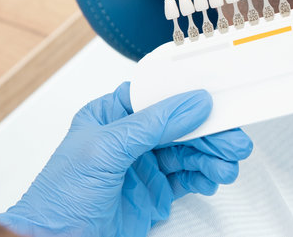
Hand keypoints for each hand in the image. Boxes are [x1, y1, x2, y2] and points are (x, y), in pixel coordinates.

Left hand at [0, 82, 251, 236]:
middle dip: (209, 131)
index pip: (157, 95)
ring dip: (210, 156)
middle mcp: (128, 138)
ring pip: (187, 152)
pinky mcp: (152, 193)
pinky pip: (186, 178)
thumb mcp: (105, 150)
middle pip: (179, 125)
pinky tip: (213, 177)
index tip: (218, 96)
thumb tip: (189, 103)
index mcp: (110, 114)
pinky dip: (203, 177)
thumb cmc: (59, 199)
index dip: (188, 94)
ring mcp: (142, 166)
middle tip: (234, 140)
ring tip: (227, 165)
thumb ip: (151, 125)